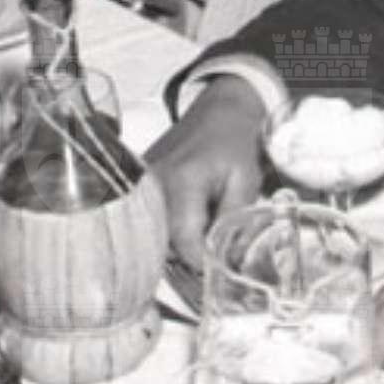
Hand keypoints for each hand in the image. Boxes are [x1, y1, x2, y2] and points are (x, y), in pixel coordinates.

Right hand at [144, 76, 267, 274]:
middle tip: (212, 258)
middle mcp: (153, 185)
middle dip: (188, 258)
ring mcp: (141, 185)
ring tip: (203, 235)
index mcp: (181, 181)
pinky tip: (189, 223)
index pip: (183, 241)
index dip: (201, 262)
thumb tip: (225, 258)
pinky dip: (167, 230)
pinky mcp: (137, 186)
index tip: (216, 272)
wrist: (219, 111)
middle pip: (163, 243)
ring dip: (177, 245)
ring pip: (153, 236)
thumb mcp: (245, 181)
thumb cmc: (234, 142)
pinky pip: (148, 221)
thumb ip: (233, 221)